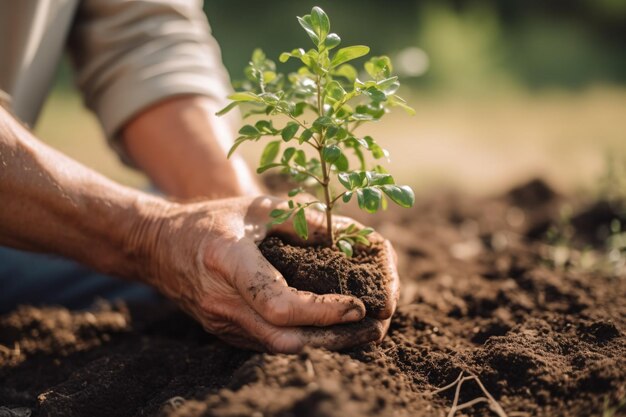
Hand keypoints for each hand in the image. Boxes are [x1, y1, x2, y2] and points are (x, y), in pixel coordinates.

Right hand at [140, 196, 398, 352]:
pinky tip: (331, 331)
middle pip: (285, 338)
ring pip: (280, 348)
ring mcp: (221, 322)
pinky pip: (269, 345)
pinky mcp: (224, 332)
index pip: (278, 302)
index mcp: (227, 261)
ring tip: (363, 331)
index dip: (322, 310)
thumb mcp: (257, 206)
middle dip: (337, 338)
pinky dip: (305, 341)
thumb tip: (350, 238)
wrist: (158, 247)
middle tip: (375, 325)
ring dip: (326, 344)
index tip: (357, 305)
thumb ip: (304, 219)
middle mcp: (222, 301)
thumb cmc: (212, 220)